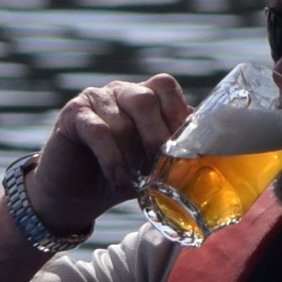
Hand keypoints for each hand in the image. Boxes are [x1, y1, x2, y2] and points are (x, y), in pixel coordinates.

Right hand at [27, 75, 190, 232]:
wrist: (74, 195)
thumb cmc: (118, 177)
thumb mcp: (152, 166)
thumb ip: (174, 154)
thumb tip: (209, 154)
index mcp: (142, 97)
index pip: (165, 86)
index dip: (176, 113)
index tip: (183, 147)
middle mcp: (119, 92)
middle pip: (145, 98)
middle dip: (157, 136)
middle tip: (161, 166)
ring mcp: (94, 99)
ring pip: (122, 119)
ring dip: (133, 155)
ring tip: (138, 182)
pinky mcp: (72, 114)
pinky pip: (97, 131)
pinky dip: (112, 158)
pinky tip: (118, 179)